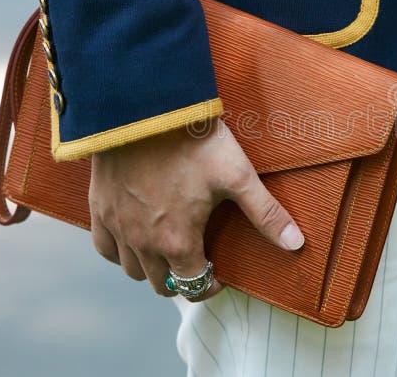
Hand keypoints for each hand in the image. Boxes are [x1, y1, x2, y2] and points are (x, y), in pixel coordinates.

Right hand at [88, 117, 304, 300]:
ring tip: (170, 251)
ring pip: (132, 271)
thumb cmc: (193, 141)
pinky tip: (135, 239)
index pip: (194, 286)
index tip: (219, 275)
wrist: (144, 109)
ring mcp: (118, 227)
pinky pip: (105, 248)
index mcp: (178, 241)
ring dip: (152, 268)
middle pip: (162, 284)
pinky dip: (120, 252)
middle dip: (183, 280)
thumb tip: (297, 243)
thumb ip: (266, 214)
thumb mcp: (238, 176)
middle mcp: (143, 243)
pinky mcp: (99, 208)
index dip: (210, 286)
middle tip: (198, 262)